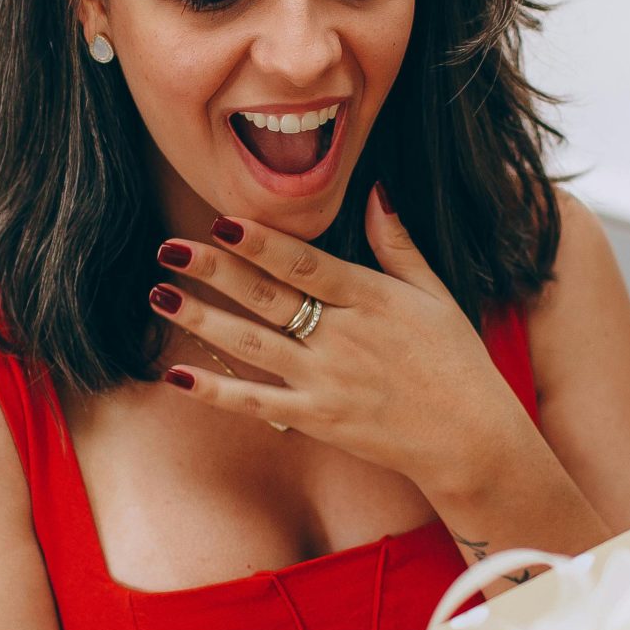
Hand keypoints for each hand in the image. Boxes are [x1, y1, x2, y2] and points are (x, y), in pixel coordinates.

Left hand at [151, 187, 533, 499]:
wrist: (470, 438)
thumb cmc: (456, 361)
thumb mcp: (435, 294)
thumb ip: (398, 244)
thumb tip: (376, 192)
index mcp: (371, 298)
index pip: (305, 264)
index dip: (261, 242)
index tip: (220, 222)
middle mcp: (342, 336)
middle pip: (266, 297)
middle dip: (213, 270)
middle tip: (168, 247)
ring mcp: (327, 380)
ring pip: (252, 344)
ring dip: (201, 320)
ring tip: (158, 295)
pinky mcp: (318, 418)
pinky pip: (257, 403)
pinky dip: (215, 391)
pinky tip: (175, 375)